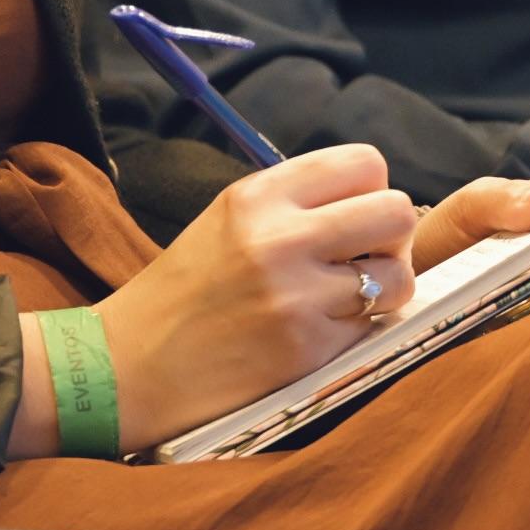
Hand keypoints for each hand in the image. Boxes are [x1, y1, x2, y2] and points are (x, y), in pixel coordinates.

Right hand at [87, 144, 417, 453]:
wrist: (131, 366)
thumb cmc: (185, 291)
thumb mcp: (228, 220)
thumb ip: (295, 203)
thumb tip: (374, 201)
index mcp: (257, 195)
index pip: (364, 163)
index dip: (372, 190)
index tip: (356, 216)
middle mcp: (279, 236)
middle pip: (394, 211)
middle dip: (391, 237)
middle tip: (364, 258)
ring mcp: (296, 295)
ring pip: (398, 275)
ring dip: (385, 288)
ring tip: (347, 298)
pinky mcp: (307, 348)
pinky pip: (373, 325)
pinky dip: (359, 328)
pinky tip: (322, 330)